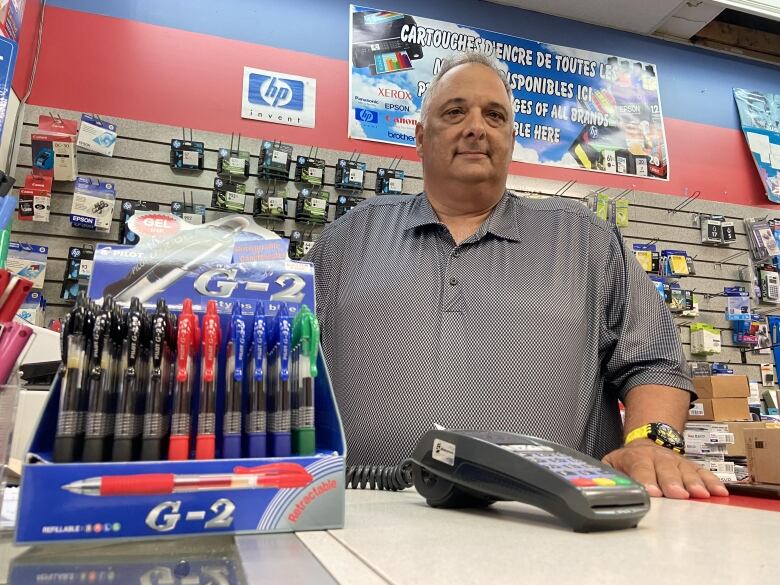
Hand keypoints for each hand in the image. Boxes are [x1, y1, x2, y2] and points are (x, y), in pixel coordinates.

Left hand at [602, 439, 728, 498]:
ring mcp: (676, 461)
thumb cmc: (629, 461)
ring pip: (686, 470)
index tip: (653, 492)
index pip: (640, 469)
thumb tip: (605, 486)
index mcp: (636, 457)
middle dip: (672, 482)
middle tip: (677, 494)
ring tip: (700, 494)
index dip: (646, 480)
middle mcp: (658, 458)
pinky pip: (703, 472)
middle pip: (665, 470)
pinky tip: (719, 492)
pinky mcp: (691, 465)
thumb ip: (609, 474)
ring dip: (694, 482)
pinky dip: (712, 481)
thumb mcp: (612, 463)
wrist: (646, 442)